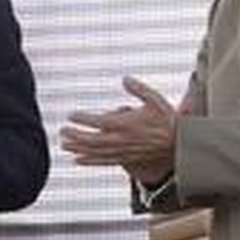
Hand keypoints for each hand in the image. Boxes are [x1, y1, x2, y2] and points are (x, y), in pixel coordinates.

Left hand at [60, 76, 177, 184]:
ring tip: (63, 145)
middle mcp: (120, 139)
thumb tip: (125, 78)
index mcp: (125, 123)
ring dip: (77, 148)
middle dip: (74, 135)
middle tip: (62, 131)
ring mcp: (121, 151)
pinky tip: (76, 160)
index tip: (71, 115)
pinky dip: (89, 161)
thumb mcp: (155, 100)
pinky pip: (103, 161)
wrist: (177, 144)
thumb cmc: (166, 120)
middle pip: (91, 139)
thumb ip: (139, 89)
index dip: (82, 118)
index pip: (98, 121)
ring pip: (94, 151)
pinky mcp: (124, 159)